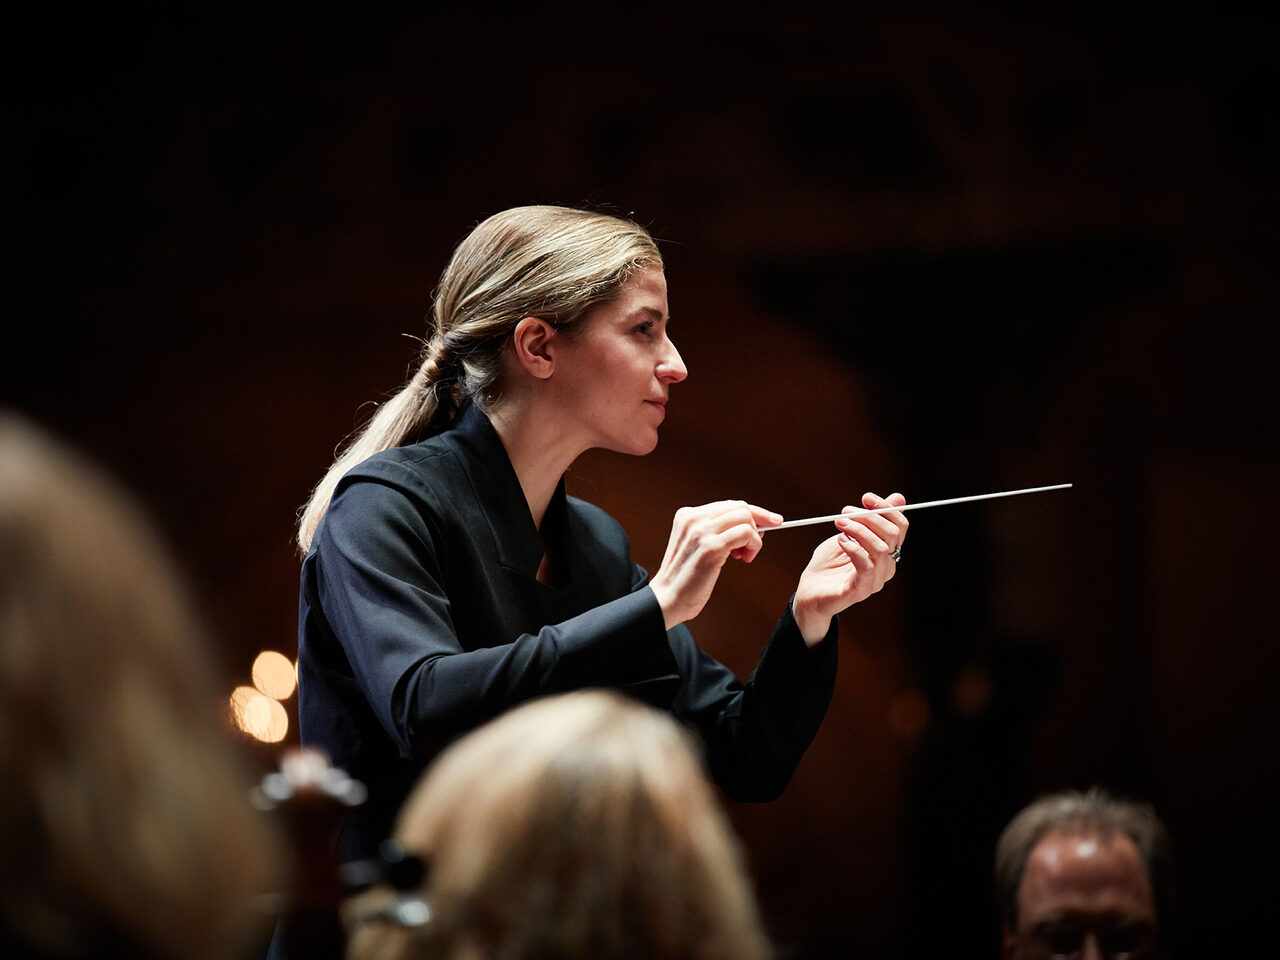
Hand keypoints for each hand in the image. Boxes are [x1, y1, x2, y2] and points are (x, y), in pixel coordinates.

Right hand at [649, 500, 782, 629]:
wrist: (667, 599)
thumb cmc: (685, 578)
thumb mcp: (696, 545)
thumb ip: (716, 531)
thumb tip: (751, 524)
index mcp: (687, 515)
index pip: (728, 505)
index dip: (753, 513)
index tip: (770, 520)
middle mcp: (693, 518)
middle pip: (739, 507)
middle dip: (759, 522)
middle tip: (758, 542)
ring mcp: (701, 531)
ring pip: (745, 517)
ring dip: (754, 538)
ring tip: (745, 555)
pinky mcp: (711, 547)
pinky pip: (746, 533)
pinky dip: (753, 545)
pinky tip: (745, 558)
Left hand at [792, 492, 907, 644]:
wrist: (809, 591)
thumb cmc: (828, 563)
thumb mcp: (849, 534)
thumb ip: (870, 518)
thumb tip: (898, 498)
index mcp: (887, 552)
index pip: (900, 526)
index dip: (886, 509)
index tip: (866, 498)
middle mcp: (886, 567)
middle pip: (892, 535)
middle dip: (869, 517)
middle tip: (845, 511)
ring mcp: (875, 580)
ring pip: (881, 549)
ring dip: (859, 530)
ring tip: (839, 523)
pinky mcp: (861, 590)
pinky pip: (866, 566)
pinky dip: (854, 549)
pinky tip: (840, 541)